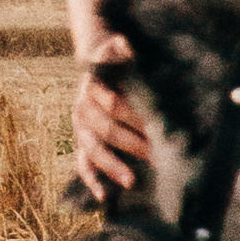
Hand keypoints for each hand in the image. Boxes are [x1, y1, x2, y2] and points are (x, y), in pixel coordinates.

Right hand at [66, 0, 155, 197]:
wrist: (96, 65)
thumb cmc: (116, 59)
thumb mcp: (117, 48)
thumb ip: (120, 48)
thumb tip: (123, 43)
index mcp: (93, 86)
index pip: (113, 103)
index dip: (134, 115)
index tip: (156, 126)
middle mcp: (83, 107)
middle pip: (106, 130)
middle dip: (133, 144)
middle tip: (158, 156)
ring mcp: (81, 128)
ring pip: (93, 149)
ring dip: (113, 166)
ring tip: (132, 181)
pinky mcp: (82, 143)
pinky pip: (83, 164)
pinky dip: (92, 180)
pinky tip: (104, 197)